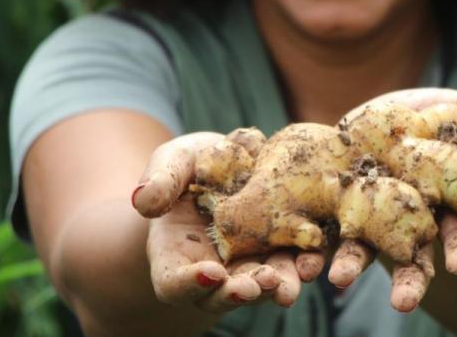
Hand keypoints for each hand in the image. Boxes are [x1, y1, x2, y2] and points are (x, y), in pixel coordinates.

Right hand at [132, 133, 325, 311]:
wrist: (234, 162)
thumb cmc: (193, 165)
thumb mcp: (173, 163)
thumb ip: (161, 179)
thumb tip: (142, 200)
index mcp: (175, 254)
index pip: (173, 282)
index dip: (188, 283)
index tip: (210, 273)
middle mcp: (213, 268)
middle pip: (221, 293)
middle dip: (238, 292)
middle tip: (254, 286)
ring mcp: (249, 264)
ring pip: (261, 285)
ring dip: (275, 286)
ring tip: (287, 285)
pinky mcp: (282, 252)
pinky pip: (293, 264)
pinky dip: (303, 266)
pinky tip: (314, 261)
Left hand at [330, 88, 456, 311]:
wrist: (376, 126)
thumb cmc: (426, 120)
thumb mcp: (451, 110)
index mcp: (444, 202)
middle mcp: (410, 220)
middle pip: (415, 255)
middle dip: (410, 279)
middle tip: (403, 303)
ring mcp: (371, 220)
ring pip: (366, 250)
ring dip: (353, 267)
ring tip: (338, 281)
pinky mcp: (336, 212)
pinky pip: (324, 236)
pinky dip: (314, 250)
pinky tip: (303, 265)